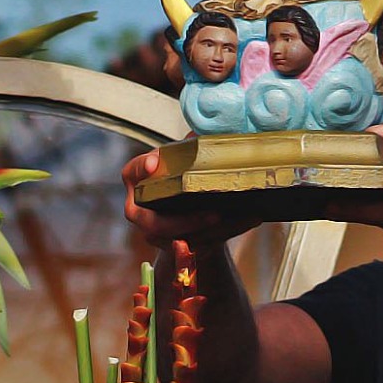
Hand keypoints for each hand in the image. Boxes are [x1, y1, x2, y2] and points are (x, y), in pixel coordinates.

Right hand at [122, 149, 263, 250]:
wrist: (183, 214)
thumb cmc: (178, 179)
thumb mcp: (179, 161)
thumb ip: (188, 148)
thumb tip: (203, 133)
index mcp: (136, 182)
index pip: (133, 172)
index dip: (141, 168)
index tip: (154, 163)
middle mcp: (140, 212)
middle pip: (155, 223)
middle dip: (186, 222)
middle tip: (214, 214)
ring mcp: (157, 235)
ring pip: (184, 240)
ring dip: (217, 231)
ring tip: (244, 217)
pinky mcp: (178, 249)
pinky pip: (203, 245)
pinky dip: (228, 232)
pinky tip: (249, 219)